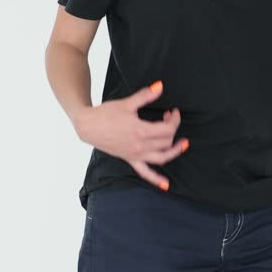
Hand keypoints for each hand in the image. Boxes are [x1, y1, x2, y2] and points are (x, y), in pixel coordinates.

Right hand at [73, 80, 188, 190]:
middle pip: (166, 141)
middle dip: (172, 129)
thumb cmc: (106, 113)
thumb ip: (146, 95)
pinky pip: (145, 173)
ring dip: (174, 152)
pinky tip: (166, 185)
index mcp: (141, 130)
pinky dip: (156, 179)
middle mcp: (140, 145)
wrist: (88, 126)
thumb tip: (160, 86)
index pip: (167, 128)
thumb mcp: (127, 103)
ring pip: (162, 158)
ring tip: (183, 145)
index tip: (173, 112)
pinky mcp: (130, 159)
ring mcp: (135, 154)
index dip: (174, 120)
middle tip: (168, 118)